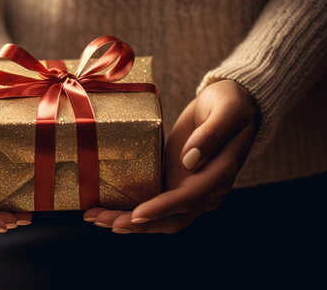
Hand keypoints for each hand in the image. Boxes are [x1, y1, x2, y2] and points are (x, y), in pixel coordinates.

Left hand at [84, 80, 258, 233]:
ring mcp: (190, 190)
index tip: (135, 215)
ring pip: (159, 218)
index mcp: (220, 174)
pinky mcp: (176, 184)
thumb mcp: (226, 111)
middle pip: (170, 218)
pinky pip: (154, 204)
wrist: (231, 103)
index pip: (188, 199)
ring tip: (95, 217)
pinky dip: (131, 211)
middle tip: (101, 219)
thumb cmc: (230, 103)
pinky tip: (107, 209)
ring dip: (128, 222)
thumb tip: (190, 160)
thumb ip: (210, 135)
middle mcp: (206, 190)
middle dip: (135, 223)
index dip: (161, 209)